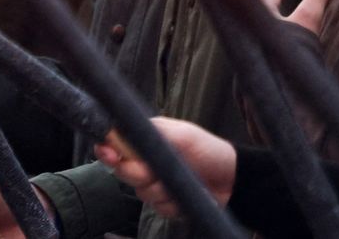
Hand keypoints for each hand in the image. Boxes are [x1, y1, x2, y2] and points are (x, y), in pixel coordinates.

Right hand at [95, 118, 235, 218]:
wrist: (231, 179)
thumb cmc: (207, 149)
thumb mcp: (180, 135)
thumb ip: (150, 133)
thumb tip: (118, 130)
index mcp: (146, 140)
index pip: (114, 144)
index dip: (107, 150)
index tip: (109, 154)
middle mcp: (145, 161)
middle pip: (122, 171)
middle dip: (138, 173)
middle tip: (153, 170)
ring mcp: (154, 184)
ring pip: (140, 192)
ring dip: (159, 189)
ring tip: (178, 180)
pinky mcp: (164, 203)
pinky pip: (156, 208)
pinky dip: (170, 204)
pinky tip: (182, 195)